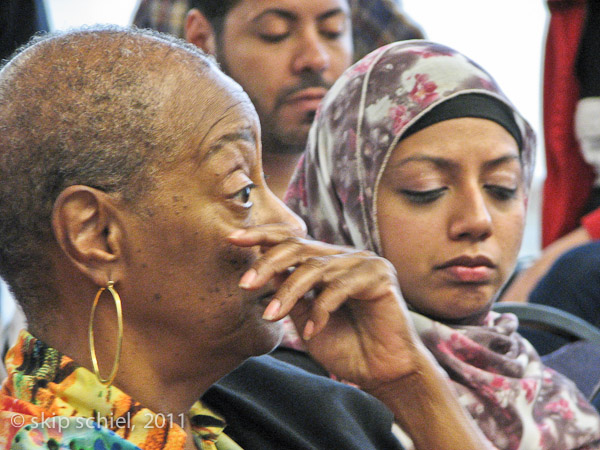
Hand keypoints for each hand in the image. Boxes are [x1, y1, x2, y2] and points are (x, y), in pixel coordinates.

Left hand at [228, 224, 422, 388]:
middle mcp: (343, 257)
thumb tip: (260, 271)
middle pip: (298, 246)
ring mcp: (363, 263)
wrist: (382, 373)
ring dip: (289, 293)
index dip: (261, 235)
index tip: (232, 238)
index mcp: (326, 262)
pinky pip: (340, 286)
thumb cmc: (345, 346)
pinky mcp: (379, 276)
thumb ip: (287, 293)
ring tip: (272, 316)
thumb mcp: (304, 318)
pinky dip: (320, 309)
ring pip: (315, 267)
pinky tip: (310, 332)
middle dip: (267, 262)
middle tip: (245, 283)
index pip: (290, 240)